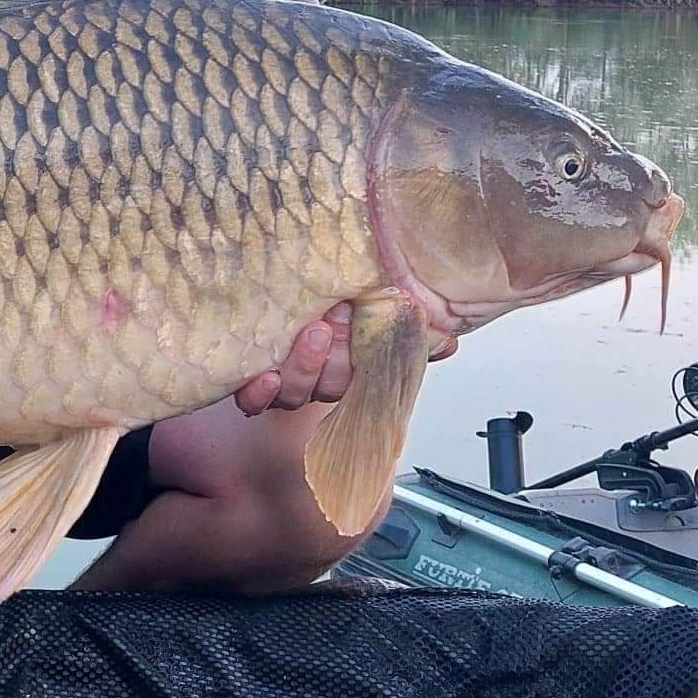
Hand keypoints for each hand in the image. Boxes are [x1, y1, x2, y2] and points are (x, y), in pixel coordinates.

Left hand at [232, 303, 458, 415]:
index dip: (364, 360)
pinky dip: (258, 392)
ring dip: (305, 367)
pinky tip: (265, 375)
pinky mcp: (247, 382)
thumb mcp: (366, 312)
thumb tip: (450, 340)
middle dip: (336, 356)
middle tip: (336, 318)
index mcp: (342, 368)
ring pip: (296, 393)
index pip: (359, 379)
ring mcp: (281, 383)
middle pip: (329, 386)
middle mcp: (313, 380)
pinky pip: (253, 401)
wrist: (266, 296)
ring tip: (312, 333)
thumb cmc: (318, 310)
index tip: (365, 323)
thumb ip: (406, 330)